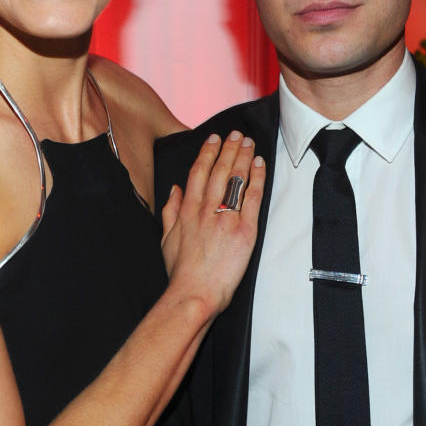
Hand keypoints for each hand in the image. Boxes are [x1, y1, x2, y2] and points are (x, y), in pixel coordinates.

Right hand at [161, 130, 263, 314]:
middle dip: (229, 148)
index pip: (198, 173)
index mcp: (187, 210)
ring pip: (235, 179)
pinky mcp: (244, 230)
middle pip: (219, 171)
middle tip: (237, 134)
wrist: (194, 292)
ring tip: (249, 142)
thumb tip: (174, 190)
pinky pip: (252, 197)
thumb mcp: (166, 239)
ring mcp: (226, 218)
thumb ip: (169, 211)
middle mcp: (206, 209)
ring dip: (243, 157)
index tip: (214, 139)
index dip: (207, 153)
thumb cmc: (181, 272)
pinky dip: (256, 178)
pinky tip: (260, 164)